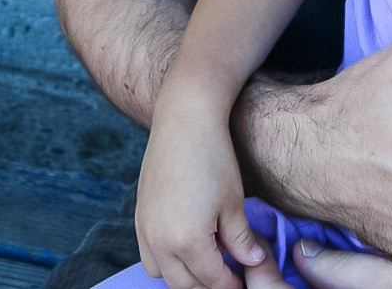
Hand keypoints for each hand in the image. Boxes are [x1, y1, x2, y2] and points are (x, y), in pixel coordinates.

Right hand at [137, 101, 265, 288]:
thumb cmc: (214, 157)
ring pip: (161, 274)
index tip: (243, 282)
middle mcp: (159, 241)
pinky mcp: (139, 217)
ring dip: (183, 276)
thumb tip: (253, 262)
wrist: (185, 120)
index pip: (211, 279)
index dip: (230, 283)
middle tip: (228, 277)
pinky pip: (148, 255)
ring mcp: (145, 230)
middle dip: (207, 285)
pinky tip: (187, 245)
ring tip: (208, 262)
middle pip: (184, 284)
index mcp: (187, 241)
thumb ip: (241, 239)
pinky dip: (166, 261)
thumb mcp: (233, 201)